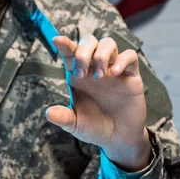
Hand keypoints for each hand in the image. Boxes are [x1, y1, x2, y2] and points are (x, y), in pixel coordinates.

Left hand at [46, 35, 150, 170]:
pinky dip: (123, 60)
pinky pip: (130, 56)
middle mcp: (94, 68)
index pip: (70, 53)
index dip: (64, 44)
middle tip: (81, 74)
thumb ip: (63, 118)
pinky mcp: (131, 75)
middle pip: (89, 42)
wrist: (118, 138)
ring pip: (108, 43)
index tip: (56, 40)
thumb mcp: (76, 124)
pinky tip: (115, 73)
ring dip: (101, 54)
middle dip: (83, 51)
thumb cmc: (94, 127)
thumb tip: (48, 113)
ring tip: (100, 76)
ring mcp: (113, 70)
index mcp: (78, 76)